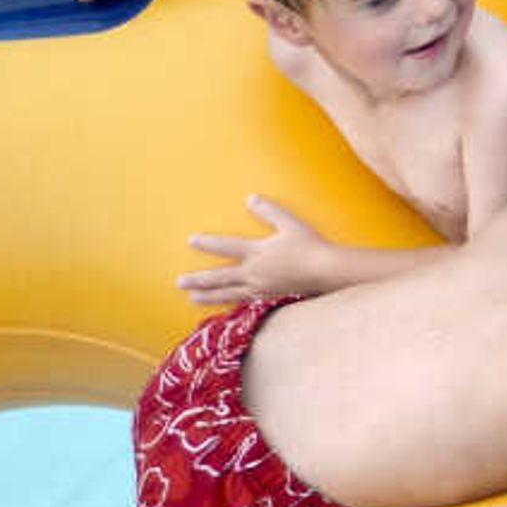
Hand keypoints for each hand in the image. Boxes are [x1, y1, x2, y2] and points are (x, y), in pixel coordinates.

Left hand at [183, 195, 338, 301]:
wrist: (326, 272)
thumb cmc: (310, 245)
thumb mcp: (290, 223)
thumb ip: (269, 211)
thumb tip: (250, 198)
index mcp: (257, 252)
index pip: (226, 246)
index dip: (208, 243)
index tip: (191, 240)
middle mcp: (254, 272)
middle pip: (220, 277)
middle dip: (198, 279)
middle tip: (179, 281)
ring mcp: (261, 288)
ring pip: (228, 293)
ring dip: (208, 295)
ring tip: (192, 298)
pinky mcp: (269, 298)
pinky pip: (244, 302)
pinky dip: (229, 305)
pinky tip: (223, 307)